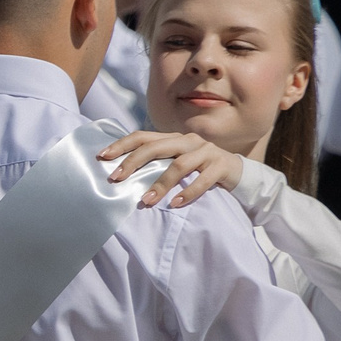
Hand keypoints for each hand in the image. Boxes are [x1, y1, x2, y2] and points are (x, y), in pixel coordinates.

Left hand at [100, 130, 244, 208]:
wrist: (238, 173)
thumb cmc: (198, 170)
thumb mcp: (176, 162)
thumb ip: (155, 163)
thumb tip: (121, 174)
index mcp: (173, 138)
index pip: (143, 137)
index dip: (121, 145)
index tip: (102, 157)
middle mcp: (188, 141)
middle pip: (156, 147)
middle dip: (133, 162)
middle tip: (116, 178)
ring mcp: (206, 151)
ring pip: (179, 165)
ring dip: (160, 184)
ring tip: (145, 201)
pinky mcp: (222, 165)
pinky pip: (203, 179)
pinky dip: (188, 192)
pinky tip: (175, 204)